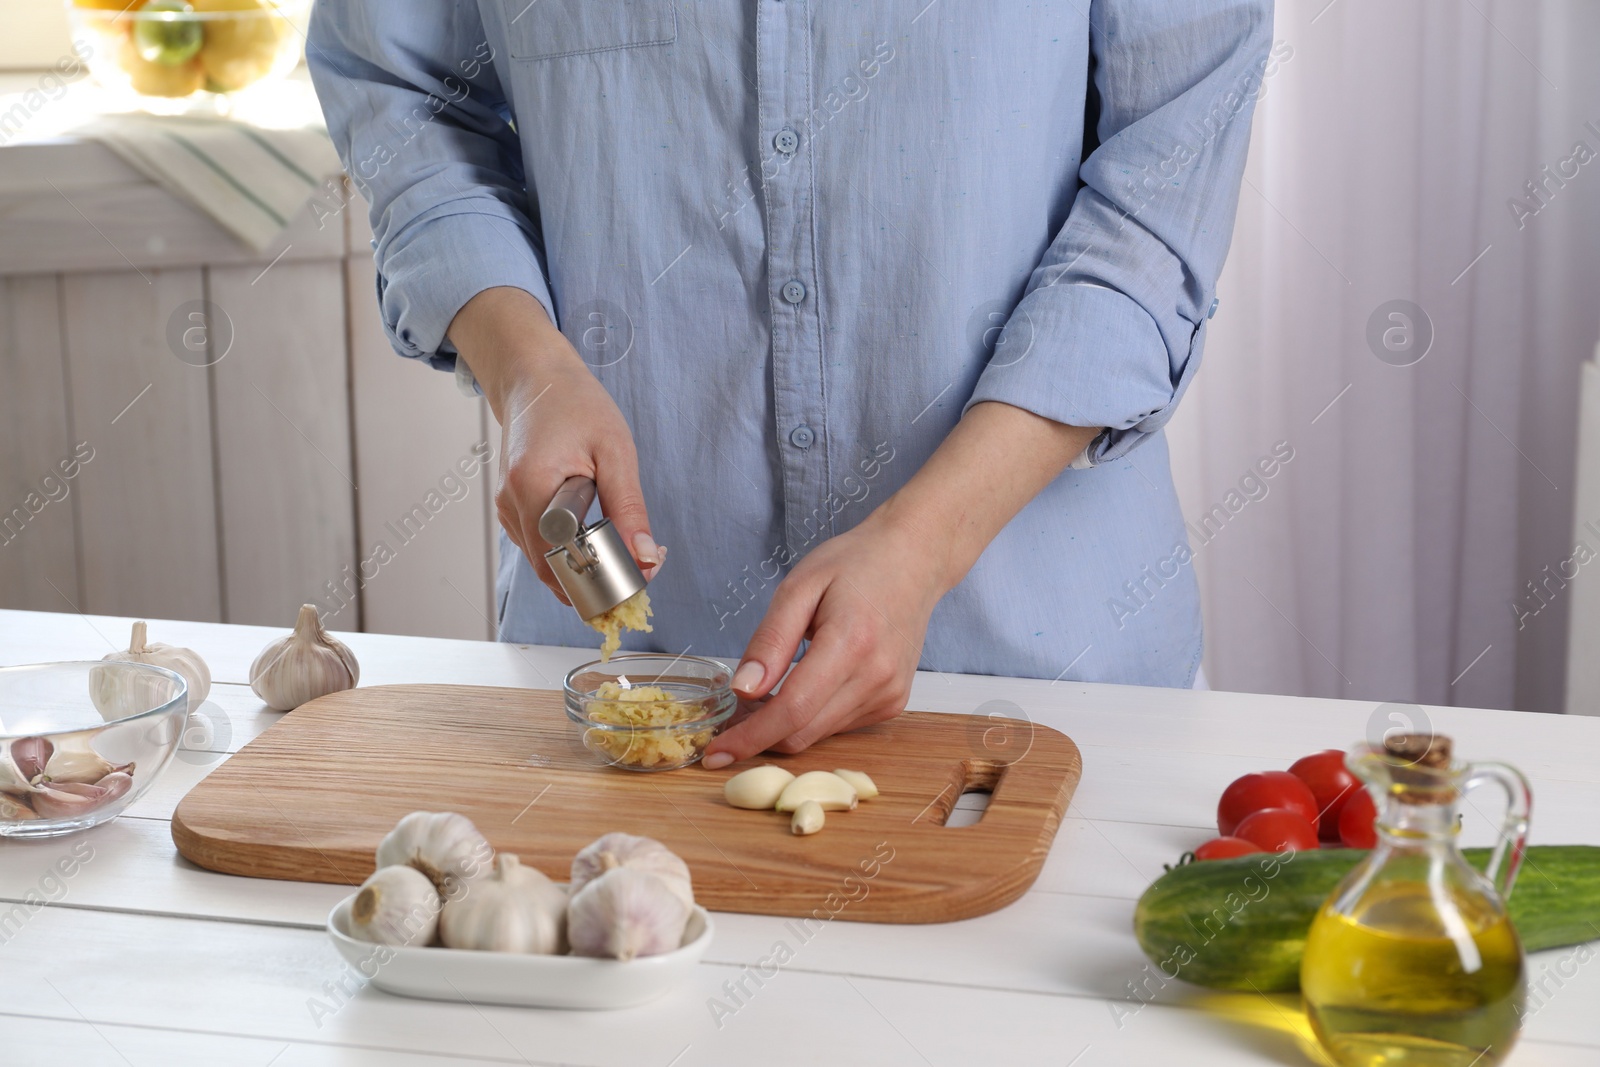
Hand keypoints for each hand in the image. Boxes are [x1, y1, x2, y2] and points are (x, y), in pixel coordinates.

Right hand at [448, 288, 661, 601]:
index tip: (638, 580)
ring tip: (626, 548)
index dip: (598, 581)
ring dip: (584, 569)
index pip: (560, 563)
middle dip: (595, 582)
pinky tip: (599, 537)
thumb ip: (628, 509)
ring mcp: (507, 509)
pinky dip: (571, 553)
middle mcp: (511, 504)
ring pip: (546, 564)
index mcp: (532, 486)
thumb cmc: (576, 405)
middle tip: (640, 571)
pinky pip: (542, 548)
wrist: (537, 379)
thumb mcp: (615, 451)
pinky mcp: (513, 509)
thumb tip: (645, 559)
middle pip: (551, 571)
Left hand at [700, 401, 1099, 765]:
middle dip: (760, 735)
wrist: (914, 560)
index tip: (715, 754)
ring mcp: (889, 694)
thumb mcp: (799, 586)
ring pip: (819, 735)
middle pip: (803, 732)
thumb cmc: (855, 564)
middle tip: (730, 715)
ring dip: (785, 726)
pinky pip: (839, 725)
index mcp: (851, 644)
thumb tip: (742, 690)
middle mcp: (876, 678)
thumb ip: (770, 641)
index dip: (750, 737)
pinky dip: (812, 716)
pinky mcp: (893, 702)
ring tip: (769, 690)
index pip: (792, 710)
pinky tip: (806, 685)